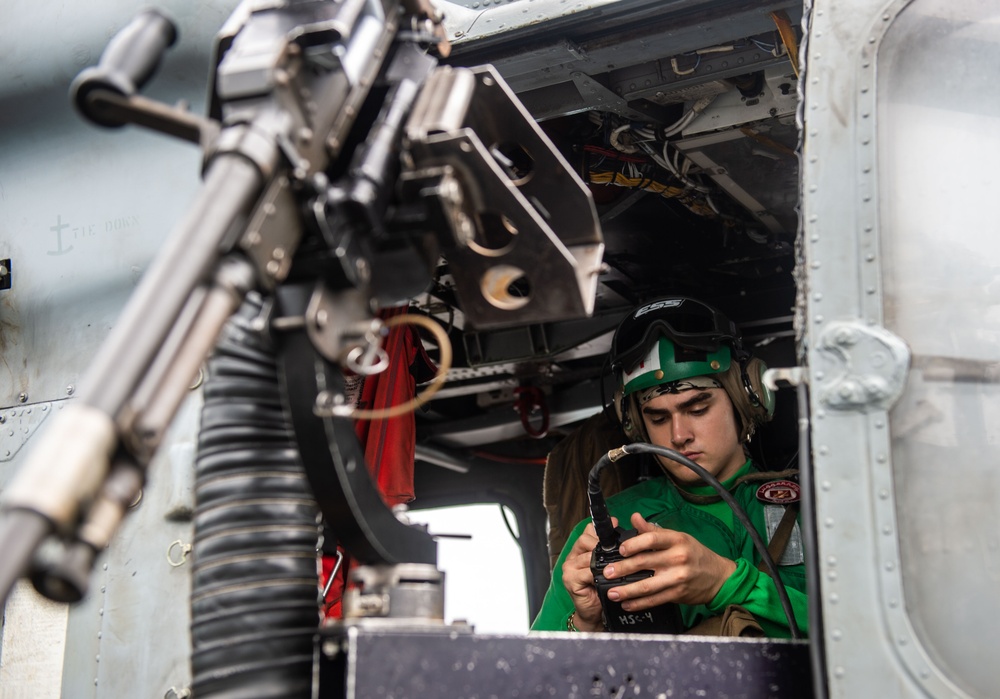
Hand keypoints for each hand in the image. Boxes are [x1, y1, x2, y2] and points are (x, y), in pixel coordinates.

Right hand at [560, 518, 617, 630]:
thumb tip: (616, 522)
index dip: (602, 531)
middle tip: (618, 554)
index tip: (615, 527)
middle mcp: (572, 556)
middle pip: (585, 540)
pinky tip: (607, 579)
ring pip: (587, 556)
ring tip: (616, 567)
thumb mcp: (608, 565)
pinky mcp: (570, 579)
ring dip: (603, 562)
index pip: (588, 531)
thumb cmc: (603, 588)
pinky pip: (587, 572)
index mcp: (580, 549)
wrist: (595, 613)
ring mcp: (569, 567)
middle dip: (602, 546)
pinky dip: (599, 575)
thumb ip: (610, 547)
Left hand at [600, 512, 736, 611]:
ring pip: (648, 585)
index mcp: (677, 540)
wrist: (718, 576)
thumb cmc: (694, 554)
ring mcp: (678, 577)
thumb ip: (654, 530)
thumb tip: (635, 517)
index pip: (653, 538)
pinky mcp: (678, 594)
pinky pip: (655, 600)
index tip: (620, 549)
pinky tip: (627, 604)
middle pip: (646, 562)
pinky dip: (639, 603)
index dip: (634, 543)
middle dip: (623, 568)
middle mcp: (678, 558)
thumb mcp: (678, 537)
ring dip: (627, 590)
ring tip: (612, 592)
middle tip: (607, 572)